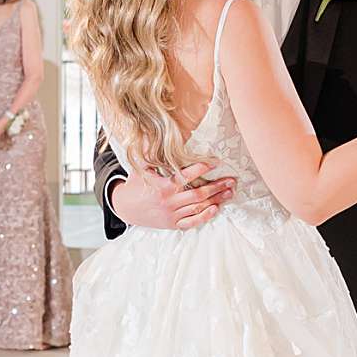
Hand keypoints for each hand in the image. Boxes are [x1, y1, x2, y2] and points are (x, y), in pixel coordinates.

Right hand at [111, 161, 236, 230]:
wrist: (125, 209)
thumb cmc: (135, 185)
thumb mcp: (139, 167)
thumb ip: (147, 151)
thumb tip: (150, 132)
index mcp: (163, 186)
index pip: (187, 176)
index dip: (202, 167)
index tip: (216, 162)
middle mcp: (170, 201)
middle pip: (198, 193)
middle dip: (217, 187)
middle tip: (231, 180)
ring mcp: (172, 214)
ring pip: (198, 207)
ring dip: (216, 200)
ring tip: (229, 192)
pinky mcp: (173, 224)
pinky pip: (192, 222)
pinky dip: (205, 216)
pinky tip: (216, 209)